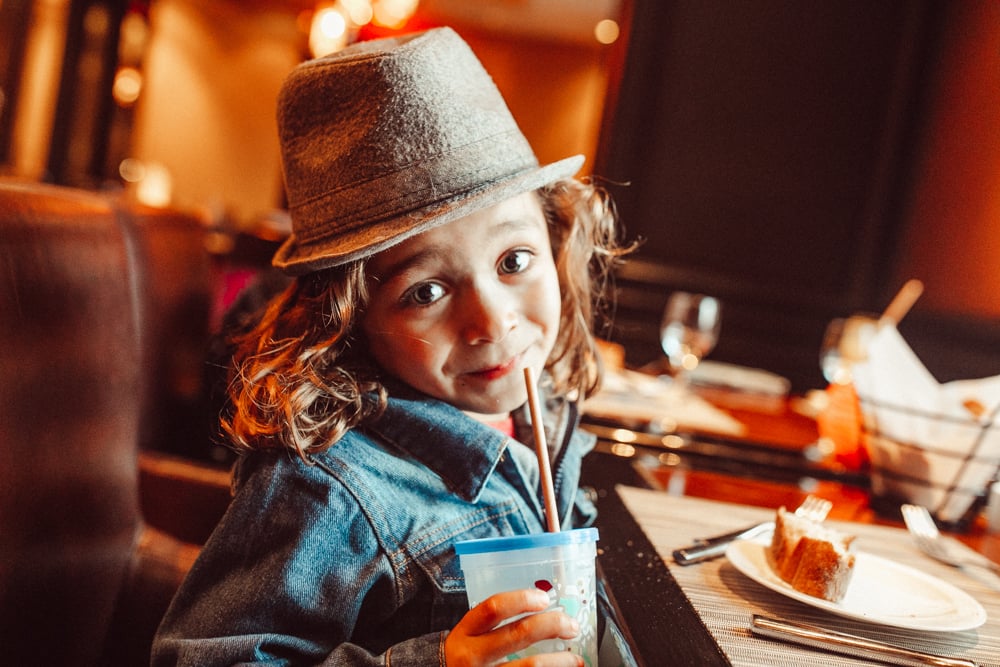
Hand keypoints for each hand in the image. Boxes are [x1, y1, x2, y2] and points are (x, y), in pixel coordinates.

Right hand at [444, 588, 582, 665]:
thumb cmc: (463, 657)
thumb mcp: (469, 636)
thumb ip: (496, 625)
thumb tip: (542, 612)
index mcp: (467, 632)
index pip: (493, 608)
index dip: (521, 600)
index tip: (545, 598)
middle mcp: (473, 655)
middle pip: (519, 635)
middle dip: (552, 626)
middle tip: (571, 626)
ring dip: (559, 662)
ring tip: (576, 660)